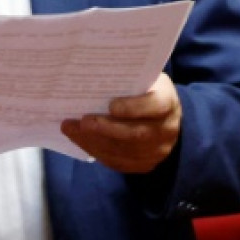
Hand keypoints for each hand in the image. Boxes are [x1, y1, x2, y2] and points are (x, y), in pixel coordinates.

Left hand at [60, 73, 181, 173]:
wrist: (164, 118)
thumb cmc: (146, 92)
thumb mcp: (144, 79)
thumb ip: (127, 79)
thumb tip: (94, 74)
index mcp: (168, 102)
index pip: (156, 106)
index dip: (134, 108)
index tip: (111, 105)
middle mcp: (166, 130)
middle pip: (136, 134)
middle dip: (106, 129)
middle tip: (83, 121)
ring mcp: (157, 151)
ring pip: (123, 151)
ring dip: (93, 141)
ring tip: (71, 129)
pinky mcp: (144, 165)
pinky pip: (118, 162)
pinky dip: (96, 151)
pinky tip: (79, 139)